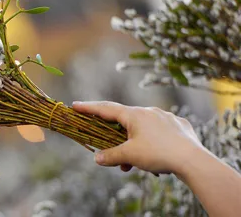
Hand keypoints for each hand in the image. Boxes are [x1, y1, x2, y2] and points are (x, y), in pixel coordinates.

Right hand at [73, 101, 204, 174]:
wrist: (193, 160)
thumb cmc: (158, 154)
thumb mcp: (130, 156)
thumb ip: (111, 156)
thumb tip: (97, 158)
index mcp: (134, 115)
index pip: (106, 109)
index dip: (89, 108)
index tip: (75, 105)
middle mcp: (149, 111)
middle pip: (124, 121)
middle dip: (116, 137)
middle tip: (113, 150)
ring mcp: (165, 117)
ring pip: (142, 128)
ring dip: (134, 143)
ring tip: (135, 163)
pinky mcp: (178, 125)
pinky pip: (159, 130)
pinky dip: (152, 140)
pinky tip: (156, 152)